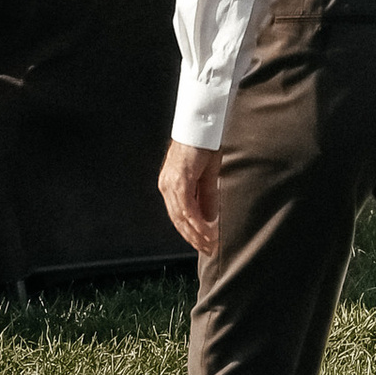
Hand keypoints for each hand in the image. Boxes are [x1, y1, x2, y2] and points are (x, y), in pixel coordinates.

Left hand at [159, 140, 220, 258]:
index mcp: (171, 185)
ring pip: (181, 217)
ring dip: (196, 233)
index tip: (203, 243)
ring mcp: (171, 184)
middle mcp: (167, 186)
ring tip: (209, 244)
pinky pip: (186, 208)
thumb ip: (206, 197)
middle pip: (178, 220)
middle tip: (207, 249)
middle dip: (193, 237)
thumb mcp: (207, 174)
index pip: (178, 216)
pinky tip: (206, 231)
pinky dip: (196, 222)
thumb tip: (208, 218)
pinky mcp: (179, 181)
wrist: (201, 125)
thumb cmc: (204, 144)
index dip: (190, 232)